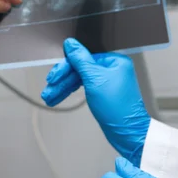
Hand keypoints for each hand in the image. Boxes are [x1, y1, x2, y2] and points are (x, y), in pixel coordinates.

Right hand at [40, 38, 149, 165]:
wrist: (128, 133)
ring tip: (49, 97)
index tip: (53, 77)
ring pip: (77, 80)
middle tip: (49, 89)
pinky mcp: (101, 93)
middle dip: (61, 81)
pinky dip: (69, 93)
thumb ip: (80, 59)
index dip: (65, 68)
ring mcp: (105, 82)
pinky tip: (58, 97)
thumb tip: (71, 44)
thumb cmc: (118, 108)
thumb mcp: (94, 79)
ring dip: (62, 89)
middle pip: (78, 69)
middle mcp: (110, 70)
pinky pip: (81, 88)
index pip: (81, 58)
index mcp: (113, 62)